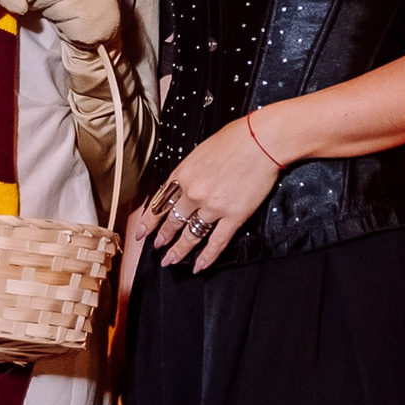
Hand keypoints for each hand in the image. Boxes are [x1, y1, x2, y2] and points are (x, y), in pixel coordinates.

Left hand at [148, 117, 281, 271]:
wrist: (261, 140)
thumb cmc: (236, 139)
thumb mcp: (201, 151)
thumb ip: (190, 172)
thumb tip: (186, 185)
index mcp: (182, 175)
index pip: (159, 204)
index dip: (149, 221)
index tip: (142, 232)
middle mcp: (193, 193)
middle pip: (172, 221)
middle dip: (163, 237)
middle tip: (158, 248)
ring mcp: (212, 207)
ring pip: (190, 235)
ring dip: (179, 250)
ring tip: (171, 260)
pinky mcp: (233, 216)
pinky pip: (217, 242)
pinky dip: (207, 257)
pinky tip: (200, 265)